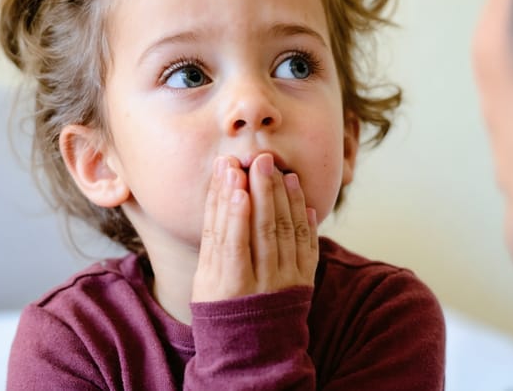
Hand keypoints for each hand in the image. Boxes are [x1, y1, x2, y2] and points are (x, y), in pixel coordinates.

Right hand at [192, 153, 318, 301]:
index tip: (232, 174)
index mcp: (227, 286)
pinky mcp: (303, 283)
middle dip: (261, 192)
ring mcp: (284, 283)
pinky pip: (306, 246)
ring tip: (279, 171)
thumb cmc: (220, 307)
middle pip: (261, 230)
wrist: (252, 351)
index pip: (228, 238)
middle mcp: (258, 285)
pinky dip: (305, 220)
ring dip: (284, 199)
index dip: (230, 206)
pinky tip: (300, 197)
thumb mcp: (205, 280)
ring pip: (285, 233)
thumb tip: (223, 191)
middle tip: (259, 161)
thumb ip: (213, 238)